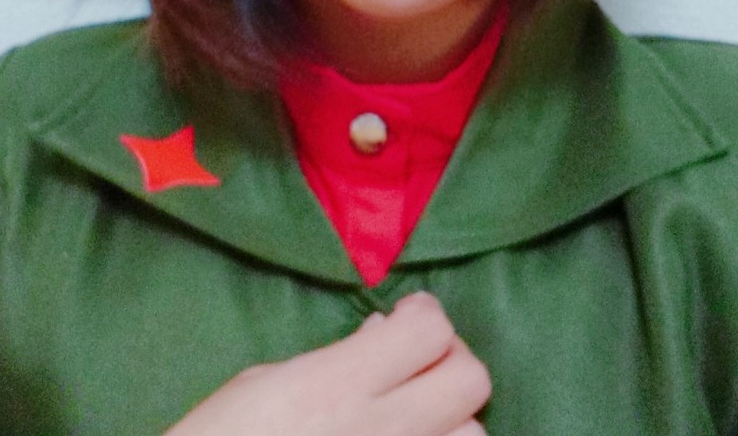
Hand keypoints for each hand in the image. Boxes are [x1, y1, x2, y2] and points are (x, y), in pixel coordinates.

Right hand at [164, 291, 489, 435]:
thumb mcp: (265, 382)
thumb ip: (338, 358)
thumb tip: (384, 335)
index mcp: (340, 385)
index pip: (431, 331)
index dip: (425, 314)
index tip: (403, 315)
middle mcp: (384, 430)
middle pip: (472, 379)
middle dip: (450, 357)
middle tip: (416, 361)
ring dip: (452, 419)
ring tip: (415, 413)